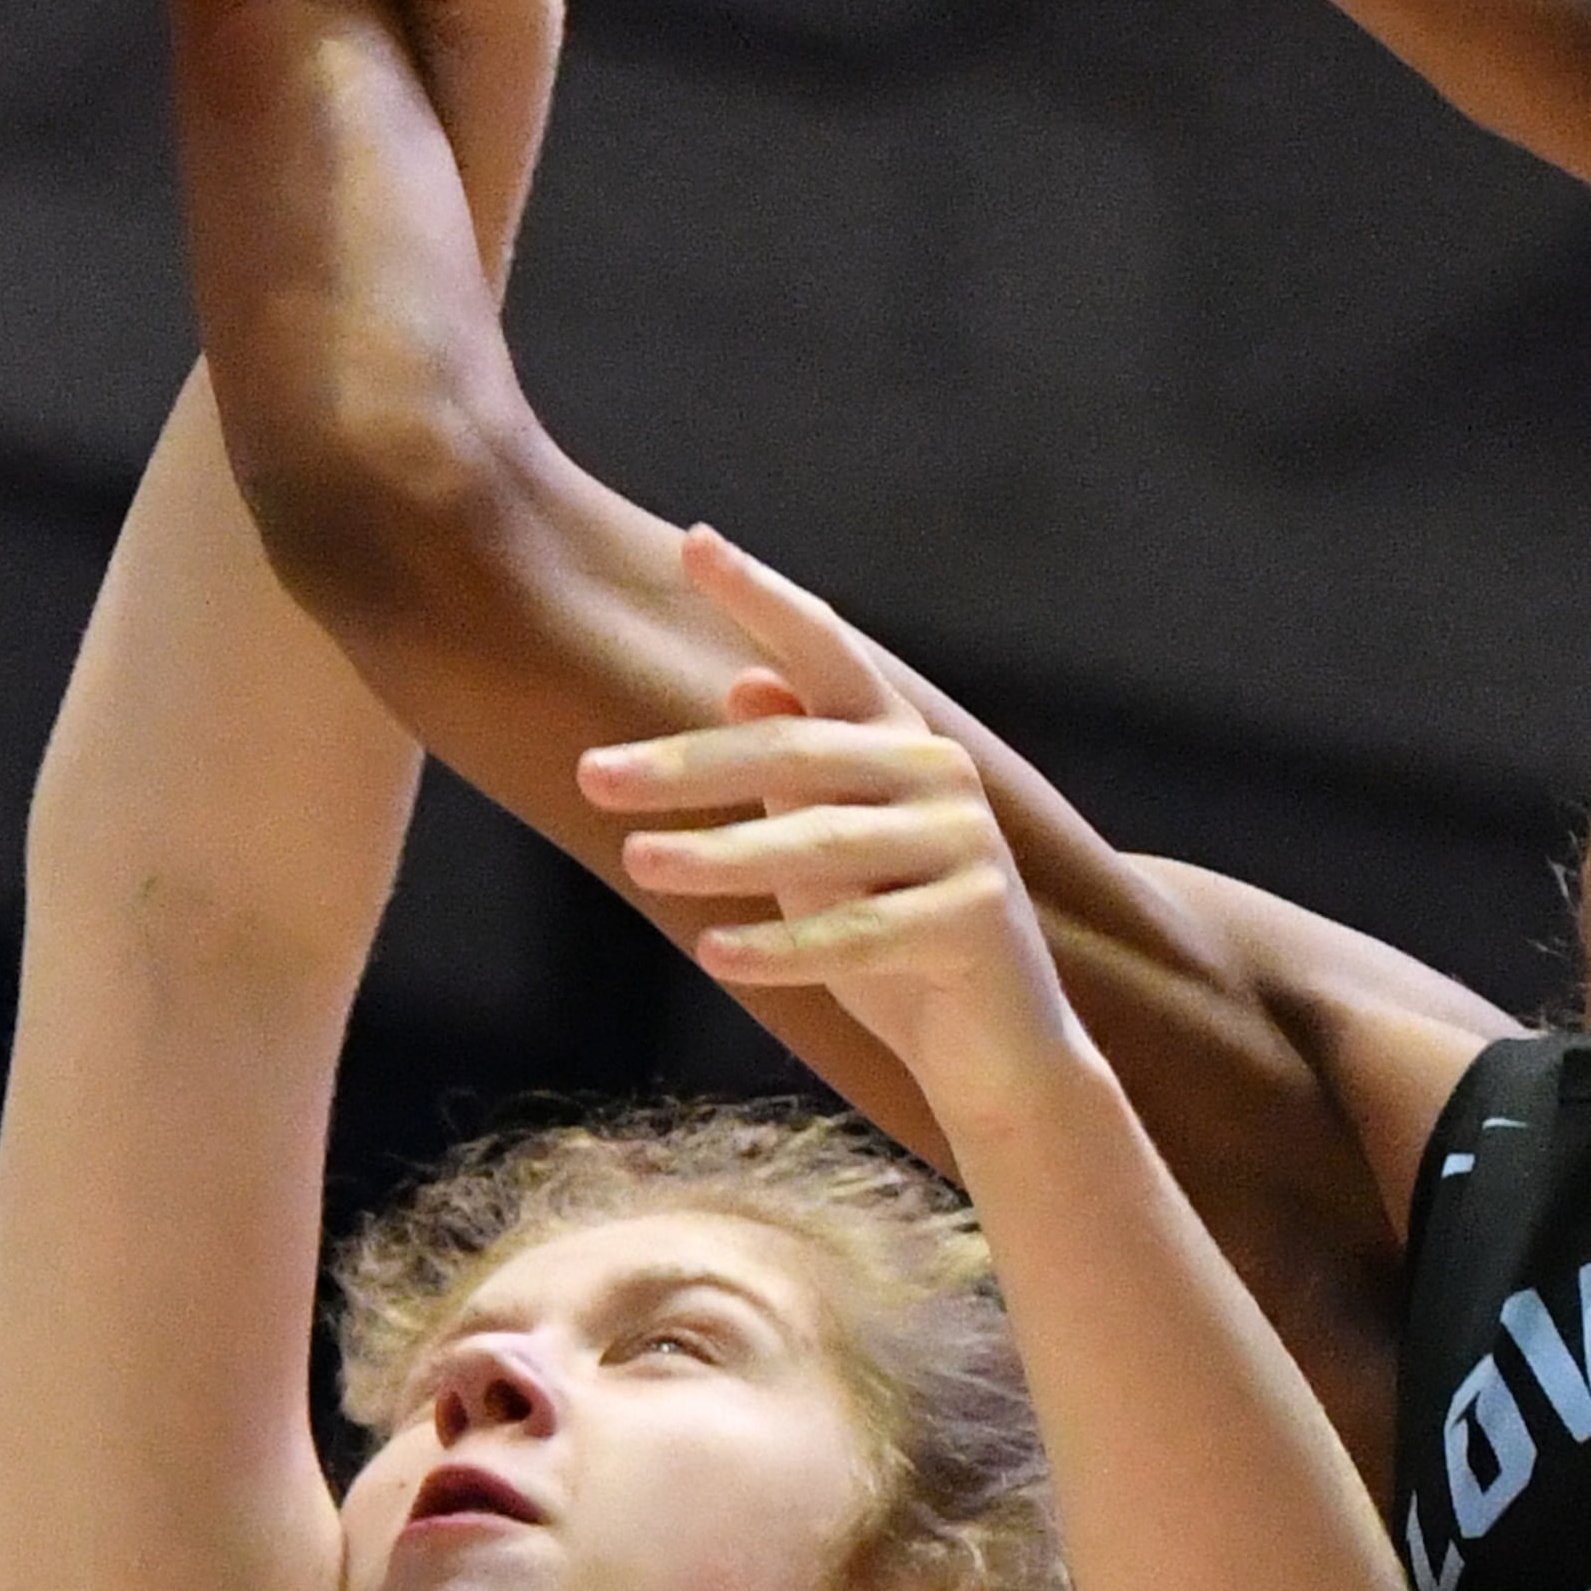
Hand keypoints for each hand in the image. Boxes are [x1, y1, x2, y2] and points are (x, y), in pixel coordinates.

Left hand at [581, 534, 1088, 1133]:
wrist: (997, 1047)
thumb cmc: (894, 936)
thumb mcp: (833, 841)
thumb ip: (798, 764)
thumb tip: (744, 681)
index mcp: (899, 739)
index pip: (826, 649)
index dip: (763, 596)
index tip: (696, 543)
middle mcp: (940, 774)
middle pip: (796, 753)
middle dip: (689, 766)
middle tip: (592, 777)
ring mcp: (966, 846)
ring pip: (821, 845)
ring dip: (722, 855)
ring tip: (639, 862)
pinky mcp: (976, 924)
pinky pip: (860, 935)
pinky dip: (783, 947)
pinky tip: (713, 952)